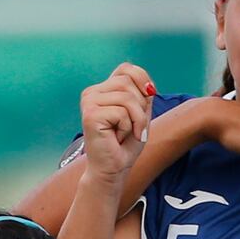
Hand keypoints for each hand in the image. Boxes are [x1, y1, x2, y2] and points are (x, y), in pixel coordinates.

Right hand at [79, 63, 155, 187]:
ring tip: (127, 133)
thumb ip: (143, 95)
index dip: (142, 79)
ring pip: (127, 97)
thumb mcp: (140, 114)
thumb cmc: (125, 145)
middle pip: (128, 82)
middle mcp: (92, 92)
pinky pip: (122, 112)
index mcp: (102, 89)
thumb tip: (148, 86)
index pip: (126, 69)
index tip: (150, 97)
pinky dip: (128, 127)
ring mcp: (89, 102)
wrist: (113, 169)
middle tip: (134, 126)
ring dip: (137, 119)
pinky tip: (117, 138)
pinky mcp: (90, 115)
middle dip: (140, 107)